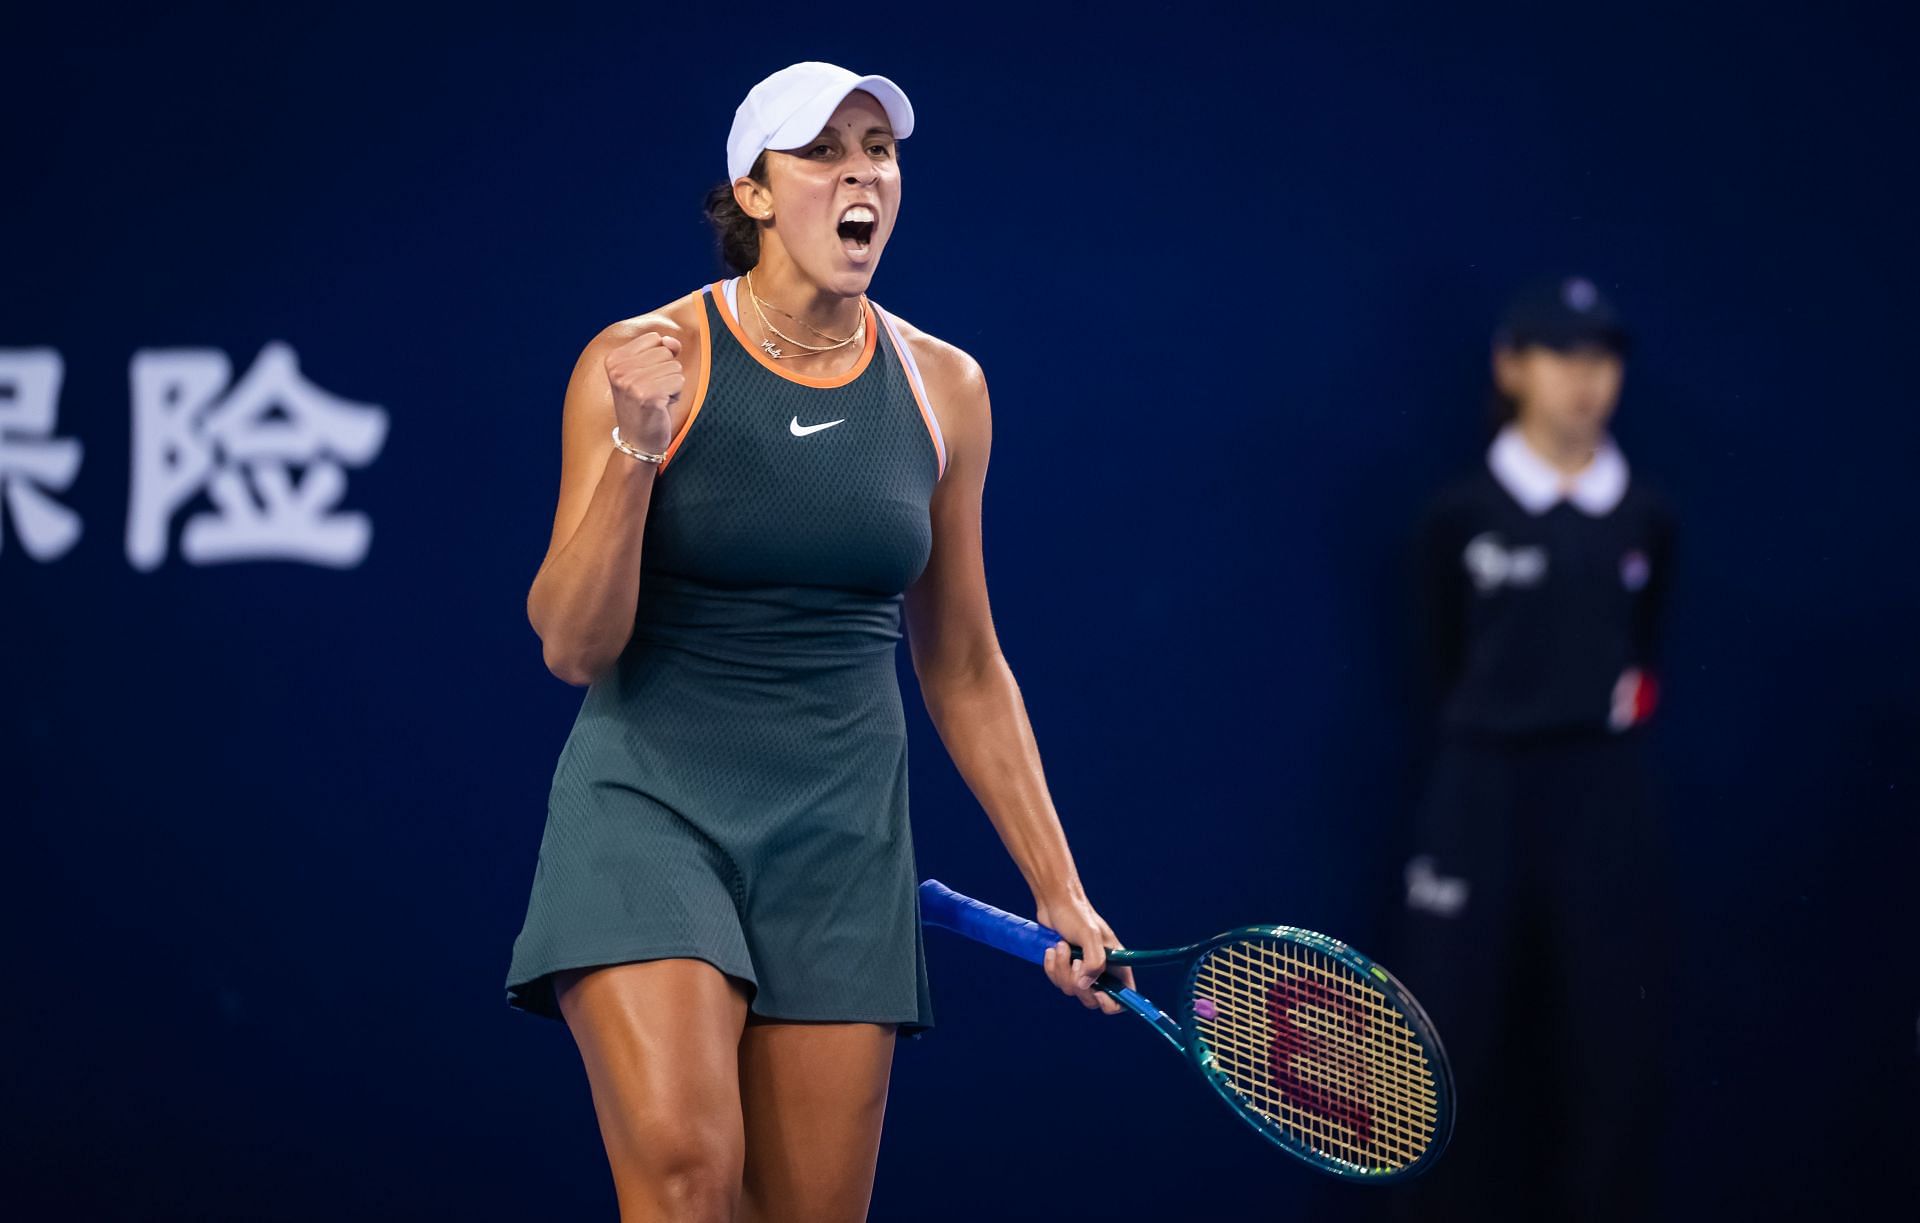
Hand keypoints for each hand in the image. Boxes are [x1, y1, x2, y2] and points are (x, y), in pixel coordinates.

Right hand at [603, 331, 682, 453]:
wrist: (637, 441)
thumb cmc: (645, 404)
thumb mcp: (648, 371)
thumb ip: (662, 349)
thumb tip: (672, 342)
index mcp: (614, 359)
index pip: (654, 339)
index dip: (659, 359)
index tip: (645, 378)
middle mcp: (619, 369)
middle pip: (666, 352)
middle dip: (666, 373)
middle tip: (651, 392)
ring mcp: (632, 383)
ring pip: (675, 367)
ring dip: (672, 385)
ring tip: (656, 400)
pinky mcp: (648, 396)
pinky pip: (679, 381)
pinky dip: (676, 395)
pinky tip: (661, 407)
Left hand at [1034, 890, 1132, 1015]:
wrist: (1055, 903)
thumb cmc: (1077, 915)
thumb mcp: (1090, 935)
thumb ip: (1093, 962)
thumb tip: (1084, 985)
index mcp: (1117, 965)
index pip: (1123, 997)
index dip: (1112, 1003)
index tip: (1098, 992)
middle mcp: (1102, 971)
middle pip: (1092, 999)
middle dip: (1078, 983)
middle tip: (1074, 961)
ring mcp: (1082, 971)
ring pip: (1072, 990)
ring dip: (1061, 970)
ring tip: (1061, 946)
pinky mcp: (1066, 968)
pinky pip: (1058, 981)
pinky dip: (1052, 967)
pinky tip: (1052, 950)